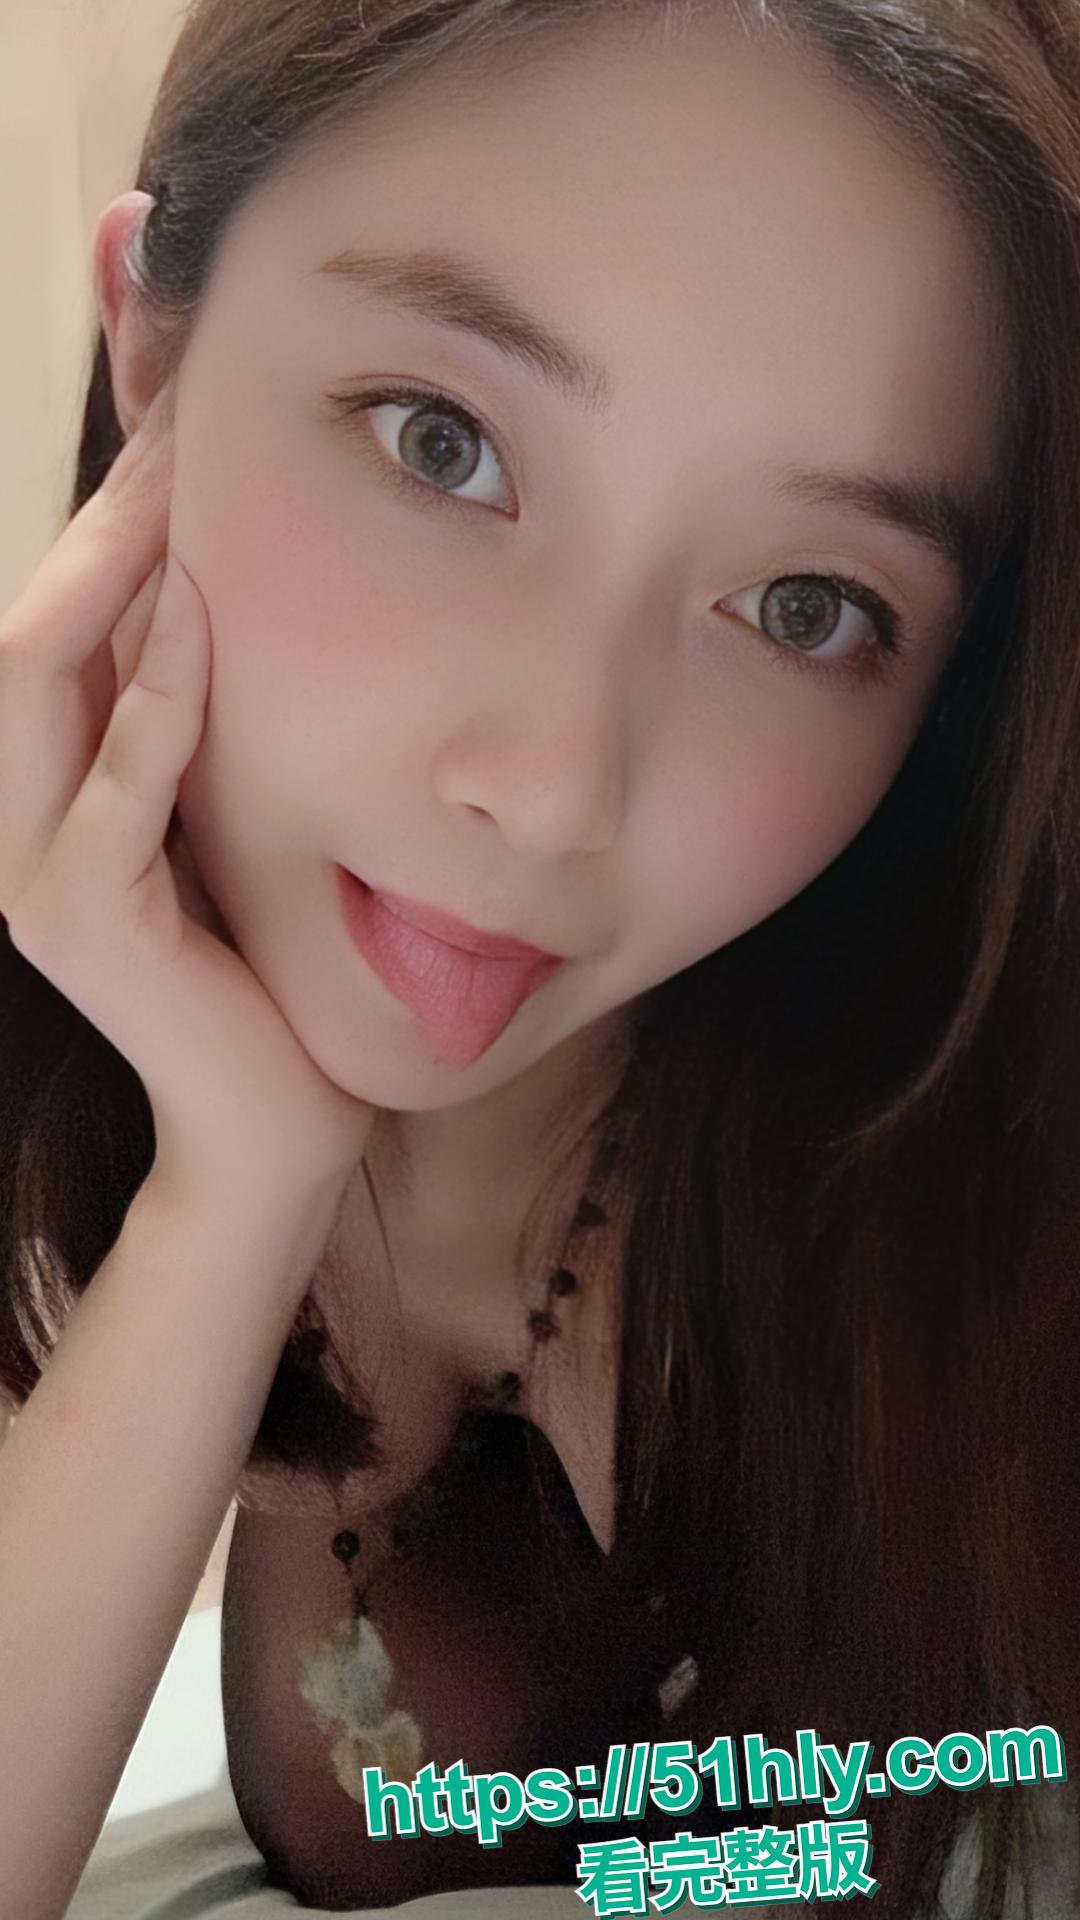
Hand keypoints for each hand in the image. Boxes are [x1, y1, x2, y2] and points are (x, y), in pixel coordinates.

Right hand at [0, 390, 375, 1211]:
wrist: (274, 1113)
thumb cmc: (262, 957)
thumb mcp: (224, 811)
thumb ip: (196, 721)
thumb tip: (227, 591)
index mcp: (49, 782)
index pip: (62, 616)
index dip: (111, 515)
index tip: (185, 420)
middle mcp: (15, 812)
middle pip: (34, 622)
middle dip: (106, 516)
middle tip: (183, 417)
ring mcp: (33, 870)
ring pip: (36, 680)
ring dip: (110, 571)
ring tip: (178, 479)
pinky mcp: (82, 923)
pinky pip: (109, 791)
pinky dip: (153, 700)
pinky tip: (200, 615)